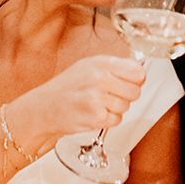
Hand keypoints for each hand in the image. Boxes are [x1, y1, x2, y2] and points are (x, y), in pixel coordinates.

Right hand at [13, 55, 145, 145]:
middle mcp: (99, 77)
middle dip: (126, 96)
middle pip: (135, 91)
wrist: (44, 108)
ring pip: (126, 106)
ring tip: (97, 104)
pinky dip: (108, 120)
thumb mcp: (88, 66)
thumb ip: (115, 67)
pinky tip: (94, 113)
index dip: (136, 79)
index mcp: (100, 63)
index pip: (137, 71)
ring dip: (115, 109)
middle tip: (110, 96)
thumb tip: (140, 73)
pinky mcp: (96, 116)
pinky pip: (116, 120)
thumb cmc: (66, 88)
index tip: (130, 82)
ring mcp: (98, 97)